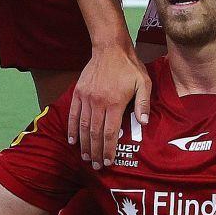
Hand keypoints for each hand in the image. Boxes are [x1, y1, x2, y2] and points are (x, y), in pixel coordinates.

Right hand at [69, 39, 151, 166]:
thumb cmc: (130, 67)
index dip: (108, 149)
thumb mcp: (144, 83)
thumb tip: (144, 123)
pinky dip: (71, 129)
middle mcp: (98, 103)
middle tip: (96, 166)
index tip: (108, 162)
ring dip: (84, 144)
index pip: (110, 133)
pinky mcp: (78, 92)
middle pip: (95, 134)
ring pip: (82, 127)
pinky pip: (73, 114)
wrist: (110, 48)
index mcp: (115, 103)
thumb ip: (144, 103)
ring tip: (86, 157)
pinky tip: (72, 140)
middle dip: (96, 152)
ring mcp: (86, 98)